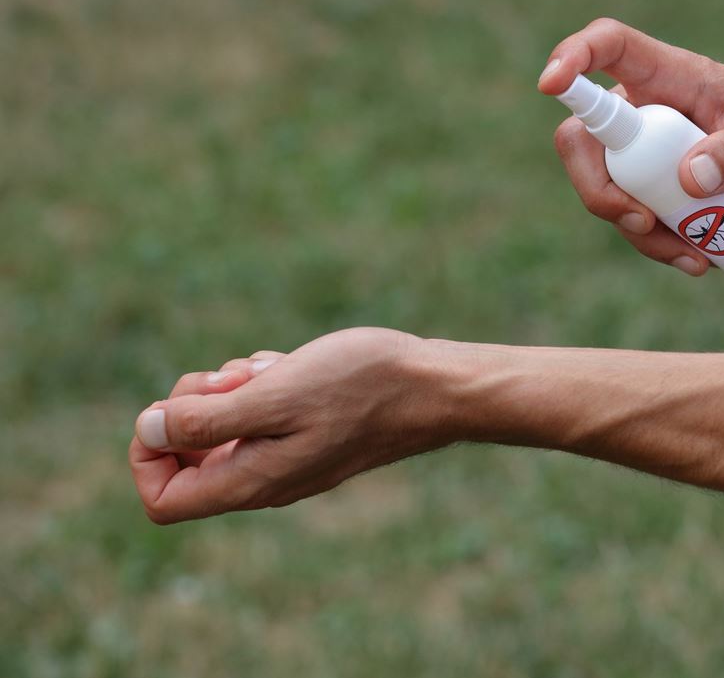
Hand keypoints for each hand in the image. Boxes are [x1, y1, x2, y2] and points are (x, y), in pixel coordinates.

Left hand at [129, 327, 445, 523]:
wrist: (436, 388)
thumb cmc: (360, 387)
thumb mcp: (273, 395)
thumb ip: (205, 420)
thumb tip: (148, 429)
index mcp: (251, 481)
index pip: (163, 497)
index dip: (150, 452)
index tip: (178, 409)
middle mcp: (267, 479)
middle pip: (190, 459)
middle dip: (193, 408)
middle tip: (230, 379)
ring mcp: (291, 458)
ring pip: (227, 428)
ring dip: (232, 389)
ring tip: (272, 368)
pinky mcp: (312, 434)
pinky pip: (263, 413)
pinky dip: (264, 384)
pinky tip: (293, 364)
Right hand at [538, 18, 723, 274]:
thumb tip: (689, 178)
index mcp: (672, 74)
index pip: (609, 46)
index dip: (573, 56)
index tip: (551, 84)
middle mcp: (646, 106)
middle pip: (584, 137)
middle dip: (599, 189)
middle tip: (642, 224)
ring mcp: (645, 147)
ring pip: (606, 187)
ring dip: (636, 230)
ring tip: (695, 257)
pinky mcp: (654, 182)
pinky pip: (632, 215)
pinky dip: (655, 244)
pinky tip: (696, 260)